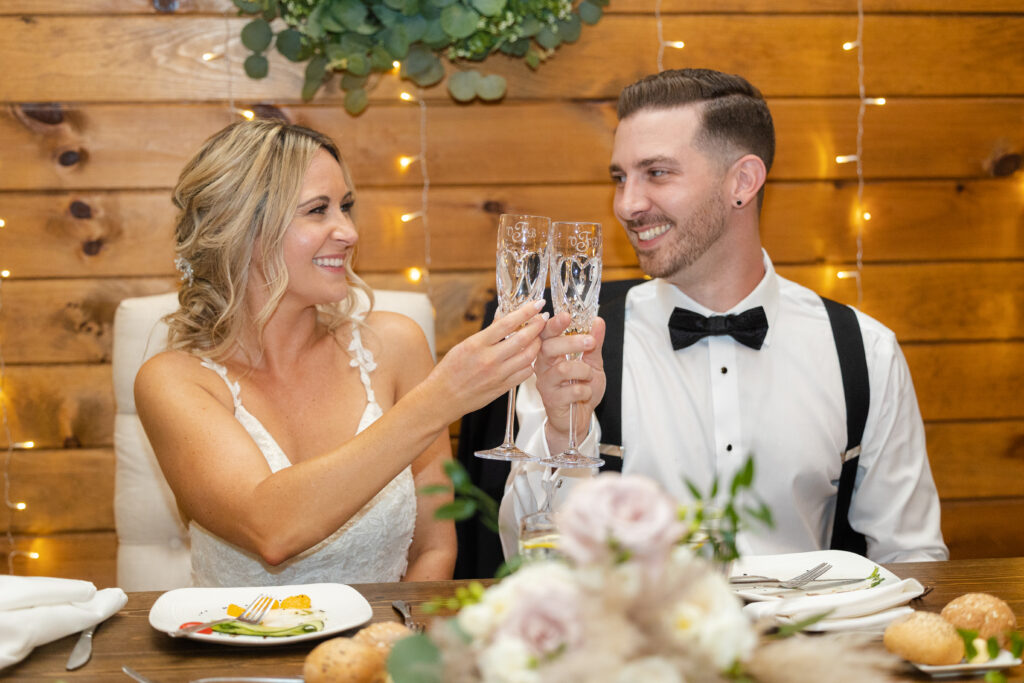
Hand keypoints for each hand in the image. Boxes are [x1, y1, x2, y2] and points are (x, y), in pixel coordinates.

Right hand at [425, 300, 547, 418]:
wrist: (442, 399)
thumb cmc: (449, 371)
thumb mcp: (464, 345)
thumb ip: (488, 333)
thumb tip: (504, 316)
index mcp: (477, 344)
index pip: (508, 323)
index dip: (526, 312)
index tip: (537, 304)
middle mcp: (489, 359)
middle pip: (523, 339)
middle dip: (538, 326)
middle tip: (543, 319)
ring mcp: (497, 375)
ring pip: (528, 357)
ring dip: (537, 345)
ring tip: (539, 338)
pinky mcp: (502, 388)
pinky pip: (525, 373)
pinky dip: (531, 363)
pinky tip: (530, 357)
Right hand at [533, 311, 606, 449]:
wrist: (578, 419)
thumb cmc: (580, 390)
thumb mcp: (593, 364)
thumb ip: (594, 344)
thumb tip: (597, 321)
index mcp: (550, 353)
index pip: (546, 334)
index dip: (554, 324)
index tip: (567, 316)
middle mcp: (543, 366)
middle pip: (549, 347)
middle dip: (572, 342)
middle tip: (590, 342)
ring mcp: (545, 383)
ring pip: (562, 369)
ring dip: (583, 371)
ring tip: (589, 376)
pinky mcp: (551, 400)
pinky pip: (570, 391)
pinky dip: (584, 390)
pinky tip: (585, 394)